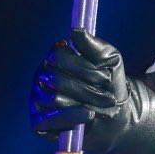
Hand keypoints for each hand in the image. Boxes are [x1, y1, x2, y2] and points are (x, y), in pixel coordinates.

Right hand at [28, 28, 133, 151]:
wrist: (117, 114)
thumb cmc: (110, 83)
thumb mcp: (110, 61)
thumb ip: (94, 46)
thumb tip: (76, 31)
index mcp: (55, 57)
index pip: (59, 56)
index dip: (84, 68)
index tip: (105, 77)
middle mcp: (41, 76)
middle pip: (57, 79)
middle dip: (88, 90)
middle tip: (109, 98)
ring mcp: (37, 99)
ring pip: (55, 99)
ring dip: (84, 105)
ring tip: (102, 108)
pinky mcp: (38, 122)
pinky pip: (47, 121)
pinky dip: (70, 119)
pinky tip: (87, 117)